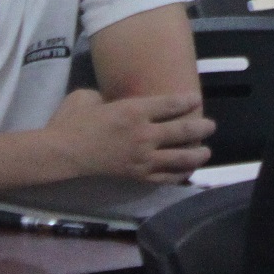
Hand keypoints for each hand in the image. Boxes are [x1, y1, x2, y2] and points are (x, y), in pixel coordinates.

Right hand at [43, 88, 213, 182]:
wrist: (62, 153)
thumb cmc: (73, 121)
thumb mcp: (91, 97)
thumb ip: (110, 96)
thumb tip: (117, 100)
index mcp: (133, 111)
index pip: (171, 105)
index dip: (188, 101)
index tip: (197, 99)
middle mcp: (143, 134)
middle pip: (182, 131)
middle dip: (201, 127)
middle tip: (211, 126)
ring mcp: (141, 157)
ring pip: (179, 157)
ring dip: (196, 153)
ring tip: (206, 151)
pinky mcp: (136, 175)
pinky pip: (164, 176)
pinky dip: (178, 174)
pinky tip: (187, 172)